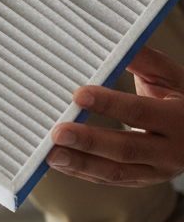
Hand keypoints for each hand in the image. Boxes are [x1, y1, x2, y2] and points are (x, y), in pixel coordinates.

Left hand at [46, 45, 183, 186]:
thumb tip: (115, 42)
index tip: (78, 95)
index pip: (140, 112)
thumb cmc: (180, 96)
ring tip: (51, 154)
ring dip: (81, 164)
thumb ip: (143, 60)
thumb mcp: (169, 76)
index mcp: (179, 119)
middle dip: (89, 141)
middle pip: (126, 149)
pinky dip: (84, 172)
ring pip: (116, 171)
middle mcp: (171, 151)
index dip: (109, 104)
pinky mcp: (142, 179)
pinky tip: (61, 162)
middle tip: (58, 132)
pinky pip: (110, 179)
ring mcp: (156, 171)